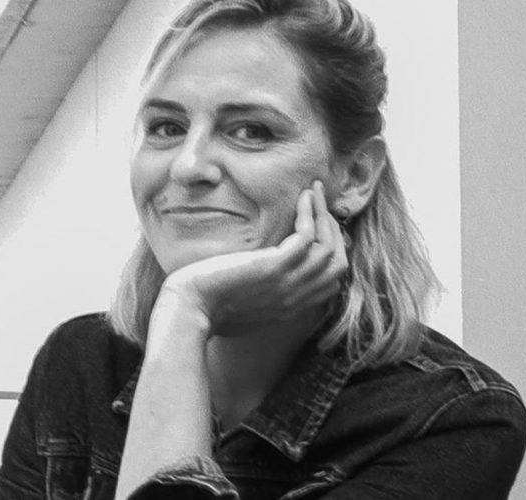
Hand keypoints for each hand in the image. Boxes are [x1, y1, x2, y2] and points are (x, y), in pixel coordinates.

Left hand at [158, 180, 348, 333]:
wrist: (187, 309)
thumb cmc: (203, 308)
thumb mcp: (240, 304)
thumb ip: (258, 293)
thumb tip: (256, 276)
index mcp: (288, 308)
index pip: (330, 282)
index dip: (332, 252)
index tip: (319, 228)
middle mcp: (294, 298)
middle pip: (337, 265)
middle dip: (334, 230)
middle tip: (321, 203)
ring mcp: (287, 284)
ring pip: (329, 249)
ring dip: (325, 214)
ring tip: (315, 191)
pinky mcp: (274, 267)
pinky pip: (308, 236)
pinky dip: (310, 213)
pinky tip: (303, 197)